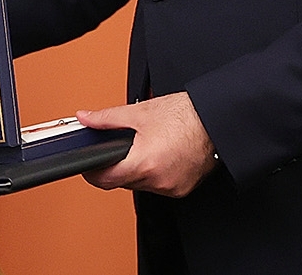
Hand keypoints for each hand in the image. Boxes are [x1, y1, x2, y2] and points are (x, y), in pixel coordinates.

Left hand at [77, 93, 217, 197]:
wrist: (215, 120)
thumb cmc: (185, 115)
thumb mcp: (139, 112)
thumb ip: (106, 118)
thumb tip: (86, 119)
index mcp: (145, 163)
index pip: (106, 179)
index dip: (92, 172)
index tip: (88, 165)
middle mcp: (158, 181)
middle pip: (123, 182)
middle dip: (116, 166)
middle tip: (117, 147)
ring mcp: (172, 187)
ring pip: (141, 185)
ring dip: (136, 170)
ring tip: (143, 147)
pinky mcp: (182, 189)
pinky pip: (158, 185)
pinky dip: (153, 174)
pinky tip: (159, 155)